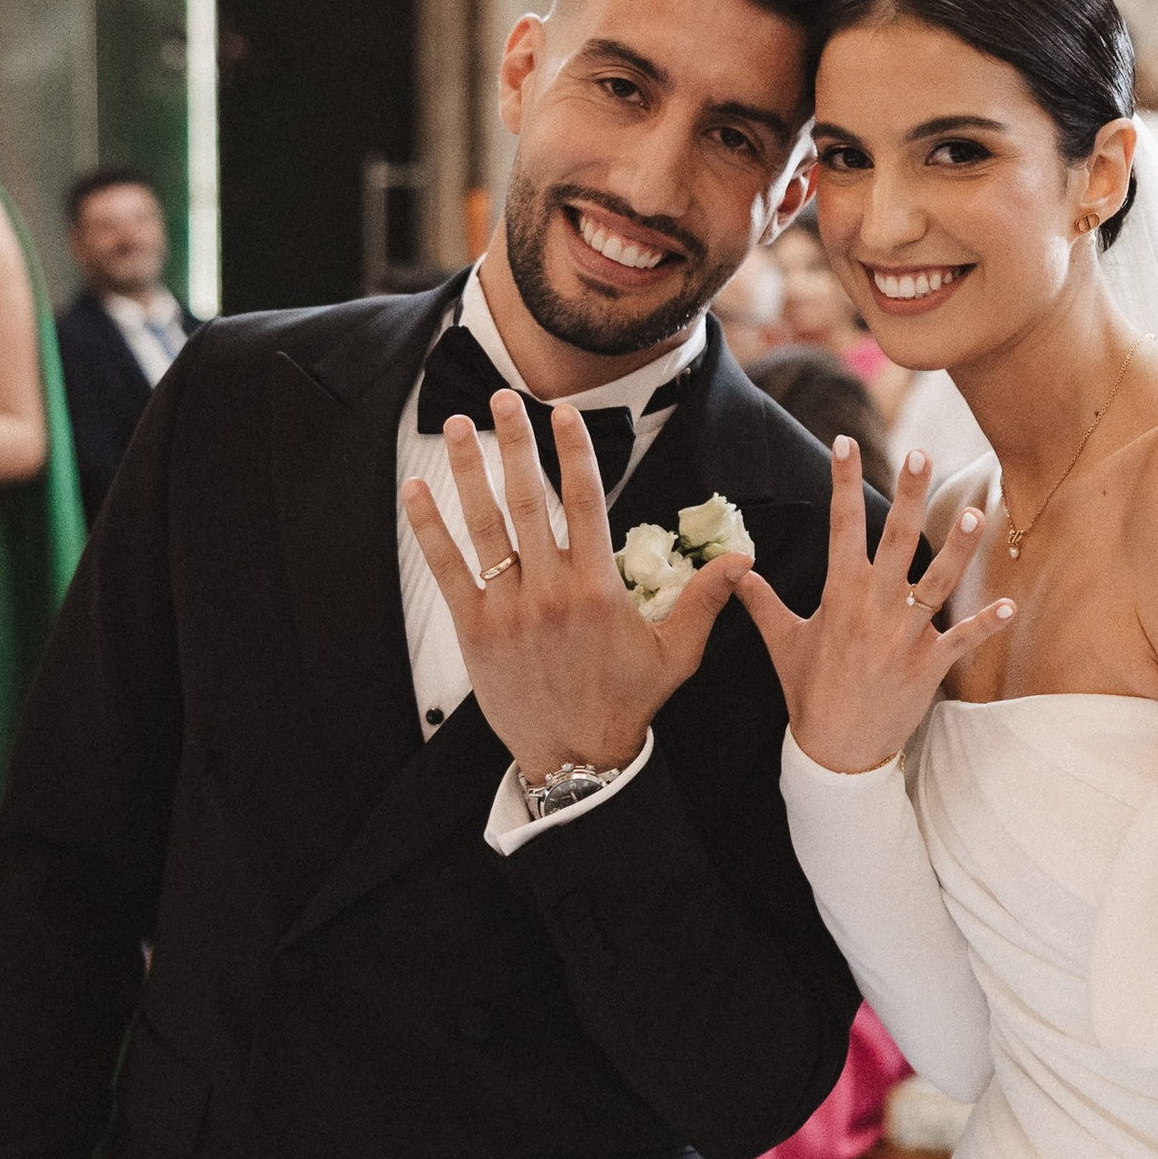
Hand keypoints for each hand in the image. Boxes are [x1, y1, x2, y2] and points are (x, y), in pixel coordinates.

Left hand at [401, 393, 743, 782]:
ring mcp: (509, 608)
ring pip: (485, 524)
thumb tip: (741, 559)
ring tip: (457, 426)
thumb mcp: (676, 653)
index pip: (587, 500)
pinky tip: (416, 491)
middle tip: (503, 398)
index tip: (564, 412)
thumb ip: (704, 600)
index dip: (574, 450)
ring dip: (469, 469)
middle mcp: (551, 589)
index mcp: (599, 586)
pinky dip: (429, 528)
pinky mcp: (475, 630)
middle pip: (530, 498)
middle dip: (516, 442)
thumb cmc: (629, 704)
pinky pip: (448, 569)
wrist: (577, 759)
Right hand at [734, 439, 1015, 775]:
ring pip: (936, 582)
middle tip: (918, 454)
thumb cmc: (808, 692)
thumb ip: (762, 601)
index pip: (841, 527)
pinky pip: (963, 638)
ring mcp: (904, 636)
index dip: (842, 482)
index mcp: (839, 596)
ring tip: (974, 514)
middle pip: (895, 541)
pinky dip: (987, 623)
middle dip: (907, 496)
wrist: (834, 751)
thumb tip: (735, 570)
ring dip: (956, 549)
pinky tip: (1011, 604)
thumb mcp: (782, 643)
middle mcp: (874, 608)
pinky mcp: (929, 664)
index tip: (844, 443)